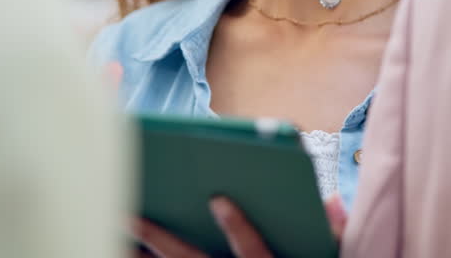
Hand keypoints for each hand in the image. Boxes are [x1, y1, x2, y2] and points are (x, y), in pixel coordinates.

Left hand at [131, 195, 346, 256]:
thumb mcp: (327, 256)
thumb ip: (335, 232)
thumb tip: (333, 202)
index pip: (252, 254)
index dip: (237, 228)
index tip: (219, 199)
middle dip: (160, 238)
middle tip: (130, 212)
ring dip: (140, 251)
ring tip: (115, 220)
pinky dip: (144, 257)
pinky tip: (123, 241)